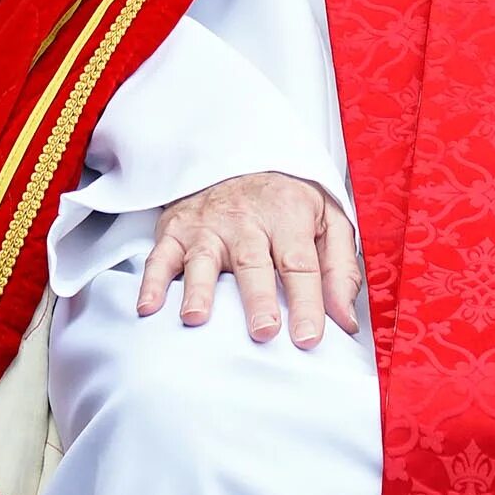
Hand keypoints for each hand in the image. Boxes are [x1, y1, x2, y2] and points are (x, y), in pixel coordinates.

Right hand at [137, 172, 362, 347]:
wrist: (239, 156)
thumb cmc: (288, 203)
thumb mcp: (329, 220)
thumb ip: (340, 270)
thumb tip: (345, 322)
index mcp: (288, 215)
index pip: (300, 263)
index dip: (307, 301)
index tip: (310, 337)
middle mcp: (246, 219)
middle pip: (253, 262)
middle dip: (257, 298)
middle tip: (263, 332)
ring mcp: (207, 225)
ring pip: (202, 258)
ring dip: (198, 289)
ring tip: (196, 319)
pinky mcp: (176, 229)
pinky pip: (160, 256)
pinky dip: (151, 281)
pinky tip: (148, 307)